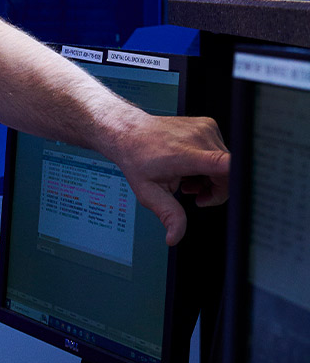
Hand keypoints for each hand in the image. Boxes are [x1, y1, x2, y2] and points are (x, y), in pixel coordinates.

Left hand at [113, 112, 229, 244]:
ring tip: (187, 179)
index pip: (224, 165)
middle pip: (229, 173)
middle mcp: (199, 137)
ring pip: (227, 164)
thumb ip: (168, 215)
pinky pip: (221, 151)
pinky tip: (191, 166)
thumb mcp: (149, 192)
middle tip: (191, 192)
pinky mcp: (209, 125)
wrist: (129, 133)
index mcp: (185, 154)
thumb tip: (175, 237)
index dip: (233, 181)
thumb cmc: (137, 159)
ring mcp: (205, 128)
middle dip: (214, 190)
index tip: (229, 193)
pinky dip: (209, 163)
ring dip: (211, 177)